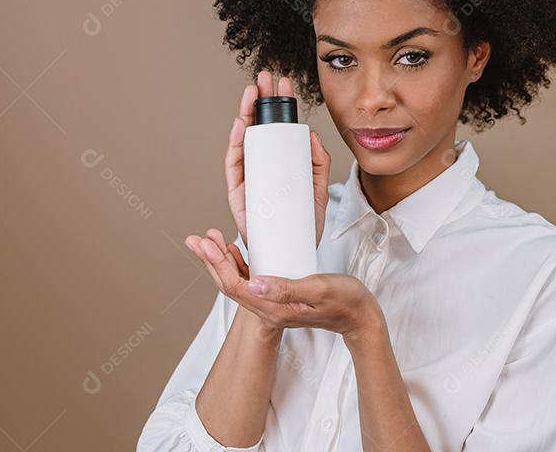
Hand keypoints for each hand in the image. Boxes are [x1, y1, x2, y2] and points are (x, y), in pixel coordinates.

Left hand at [186, 228, 382, 337]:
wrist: (359, 316)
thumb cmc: (345, 300)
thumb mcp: (319, 288)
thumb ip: (286, 288)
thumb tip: (254, 282)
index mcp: (274, 308)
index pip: (236, 286)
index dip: (217, 264)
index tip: (206, 244)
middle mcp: (268, 308)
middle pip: (230, 284)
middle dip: (210, 261)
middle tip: (195, 239)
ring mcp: (272, 304)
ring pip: (237, 283)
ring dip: (220, 262)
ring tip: (207, 241)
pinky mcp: (278, 296)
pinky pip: (250, 282)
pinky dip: (237, 265)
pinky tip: (233, 252)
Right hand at [225, 69, 330, 249]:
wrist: (292, 256)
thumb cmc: (302, 225)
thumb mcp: (318, 189)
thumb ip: (318, 162)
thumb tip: (311, 134)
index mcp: (279, 165)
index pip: (277, 130)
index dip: (278, 106)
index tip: (283, 84)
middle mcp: (261, 169)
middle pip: (257, 130)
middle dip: (259, 102)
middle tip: (263, 78)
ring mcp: (249, 179)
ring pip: (243, 142)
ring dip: (245, 115)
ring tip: (252, 93)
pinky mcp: (239, 194)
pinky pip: (235, 166)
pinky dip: (236, 144)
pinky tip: (241, 124)